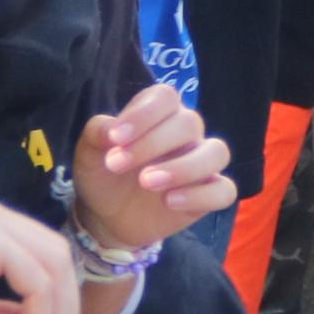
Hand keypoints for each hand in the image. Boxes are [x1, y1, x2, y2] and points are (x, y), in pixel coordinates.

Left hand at [69, 83, 233, 252]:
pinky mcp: (209, 194)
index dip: (143, 114)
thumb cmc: (103, 173)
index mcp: (159, 113)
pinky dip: (200, 195)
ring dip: (183, 167)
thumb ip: (97, 132)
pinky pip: (224, 190)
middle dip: (152, 143)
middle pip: (189, 123)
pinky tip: (169, 202)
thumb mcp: (89, 152)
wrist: (107, 216)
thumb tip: (110, 130)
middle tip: (116, 164)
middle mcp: (186, 133)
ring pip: (216, 153)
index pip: (166, 97)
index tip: (115, 138)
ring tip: (147, 182)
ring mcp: (201, 163)